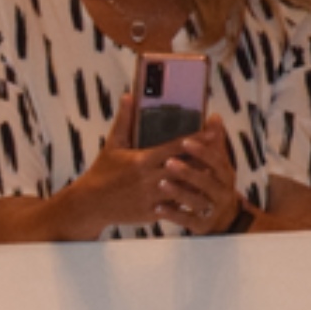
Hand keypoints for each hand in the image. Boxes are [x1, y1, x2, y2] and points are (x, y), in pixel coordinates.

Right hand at [59, 95, 203, 235]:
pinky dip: (185, 202)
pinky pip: (174, 207)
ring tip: (213, 178)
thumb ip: (124, 120)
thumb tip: (129, 96)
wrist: (90, 204)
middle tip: (220, 154)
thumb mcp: (112, 145)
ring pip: (183, 190)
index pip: (175, 147)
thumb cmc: (102, 172)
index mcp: (142, 160)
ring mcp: (151, 197)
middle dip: (203, 161)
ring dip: (198, 184)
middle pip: (185, 168)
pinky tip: (197, 198)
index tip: (212, 131)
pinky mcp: (150, 213)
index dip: (196, 138)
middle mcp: (149, 179)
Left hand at [151, 115, 240, 234]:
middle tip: (168, 162)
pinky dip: (172, 214)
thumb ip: (214, 142)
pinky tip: (157, 208)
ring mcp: (212, 210)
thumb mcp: (218, 165)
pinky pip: (187, 220)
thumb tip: (214, 116)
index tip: (184, 142)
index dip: (202, 152)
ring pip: (196, 201)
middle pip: (207, 182)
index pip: (217, 161)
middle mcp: (222, 192)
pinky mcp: (201, 225)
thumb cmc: (215, 185)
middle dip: (188, 172)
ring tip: (161, 183)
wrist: (224, 220)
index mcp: (225, 174)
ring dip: (179, 192)